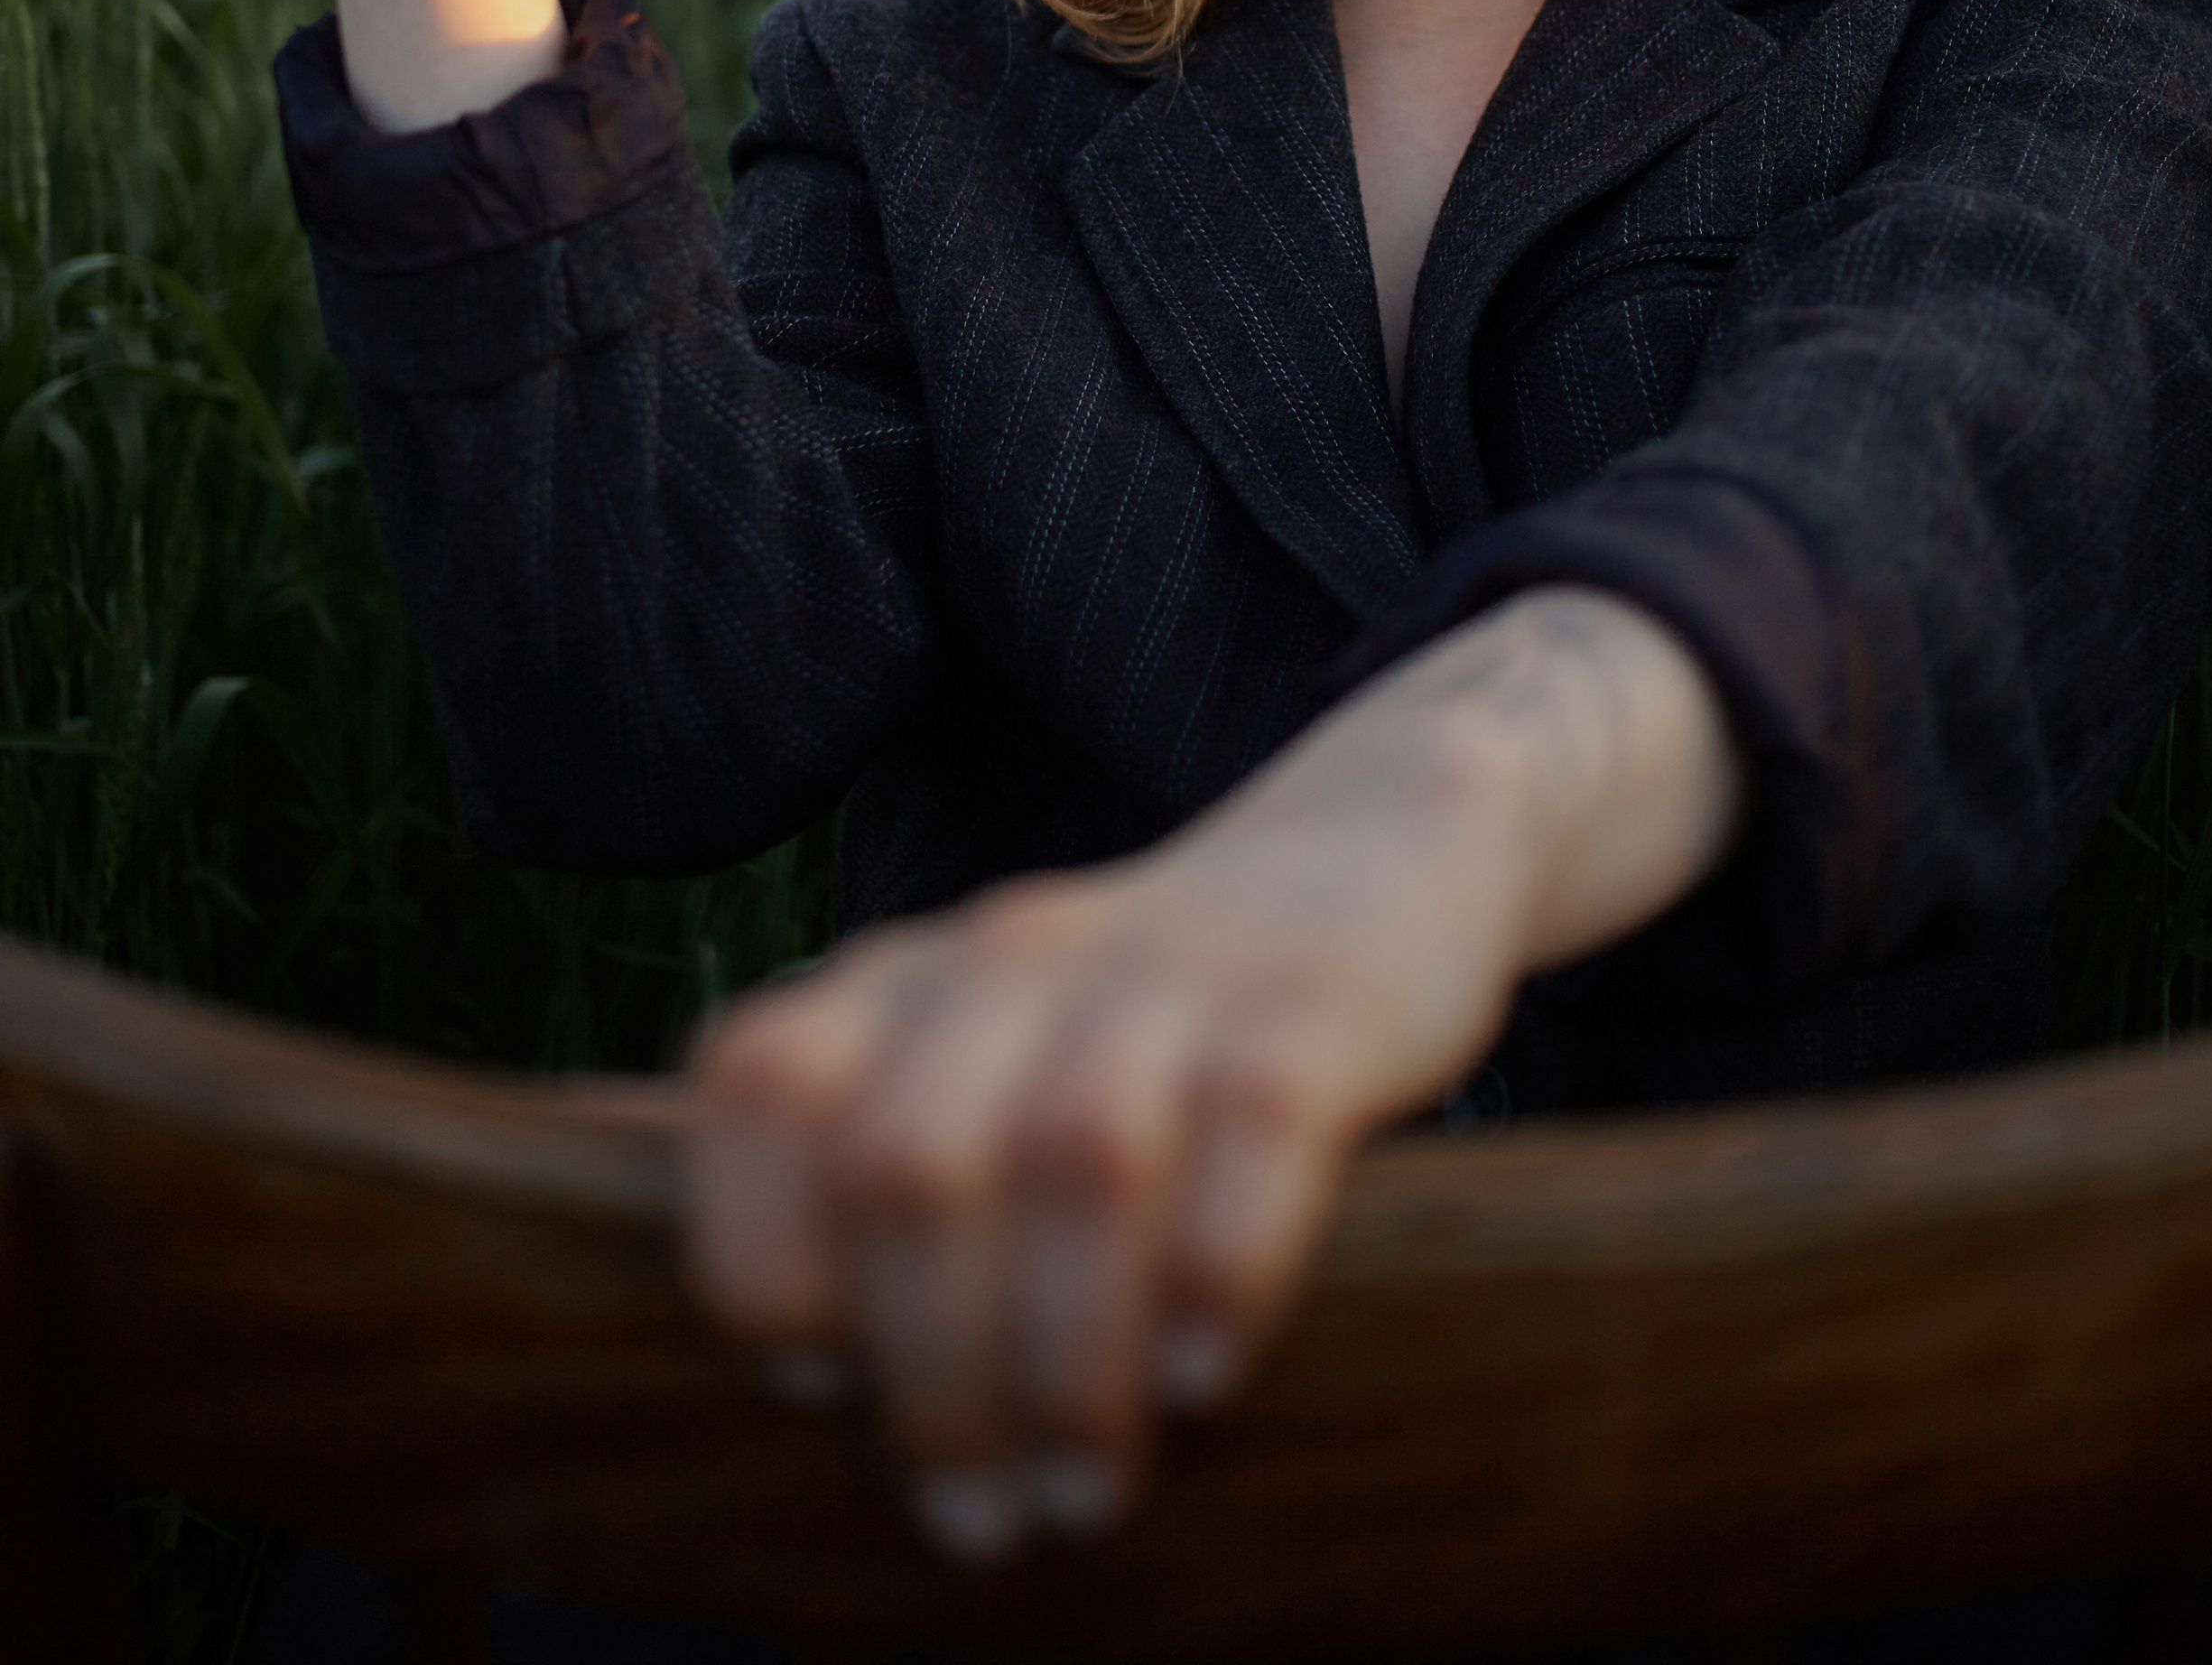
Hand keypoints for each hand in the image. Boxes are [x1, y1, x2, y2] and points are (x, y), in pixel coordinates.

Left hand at [685, 590, 1740, 1561]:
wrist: (1378, 850)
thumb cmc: (1144, 1026)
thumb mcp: (977, 1055)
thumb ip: (851, 1155)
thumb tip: (671, 1261)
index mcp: (906, 982)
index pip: (758, 1082)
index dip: (764, 1249)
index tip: (820, 1392)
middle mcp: (1012, 959)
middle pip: (909, 1162)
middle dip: (929, 1376)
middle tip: (980, 1523)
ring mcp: (1168, 974)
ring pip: (1072, 1156)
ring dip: (1066, 1360)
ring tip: (1085, 1491)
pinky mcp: (1312, 1004)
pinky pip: (1250, 1125)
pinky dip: (1218, 1266)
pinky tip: (1208, 1373)